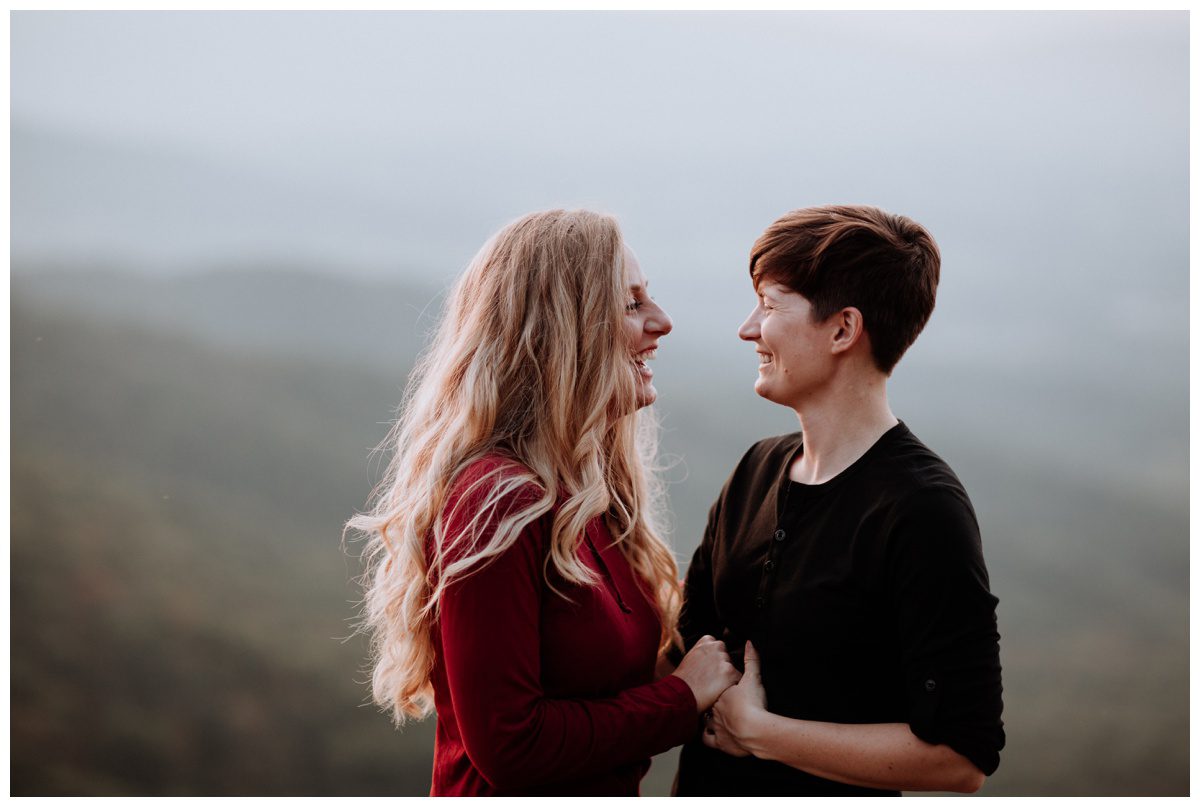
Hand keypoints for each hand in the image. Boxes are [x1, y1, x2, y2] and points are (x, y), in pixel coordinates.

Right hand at [670, 635, 738, 712]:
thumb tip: (708, 655)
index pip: (717, 645)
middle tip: (712, 677)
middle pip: (725, 655)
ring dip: (726, 675)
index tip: (709, 666)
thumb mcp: (690, 656)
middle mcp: (716, 647)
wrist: (681, 692)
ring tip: (714, 685)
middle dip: (721, 665)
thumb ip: (702, 652)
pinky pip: (737, 677)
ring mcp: (724, 659)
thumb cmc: (683, 678)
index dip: (714, 657)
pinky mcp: (730, 672)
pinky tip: (721, 689)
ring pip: (731, 666)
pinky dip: (732, 684)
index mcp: (706, 641)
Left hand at [703, 640, 765, 757]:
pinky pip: (707, 739)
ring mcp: (715, 726)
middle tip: (715, 701)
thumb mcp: (753, 678)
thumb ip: (751, 660)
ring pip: (705, 721)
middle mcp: (714, 710)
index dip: (714, 686)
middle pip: (708, 703)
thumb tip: (749, 643)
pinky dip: (707, 737)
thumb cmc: (753, 703)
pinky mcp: (719, 742)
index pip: (712, 687)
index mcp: (720, 694)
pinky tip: (708, 735)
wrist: (754, 729)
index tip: (718, 686)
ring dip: (707, 719)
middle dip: (710, 702)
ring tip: (711, 717)